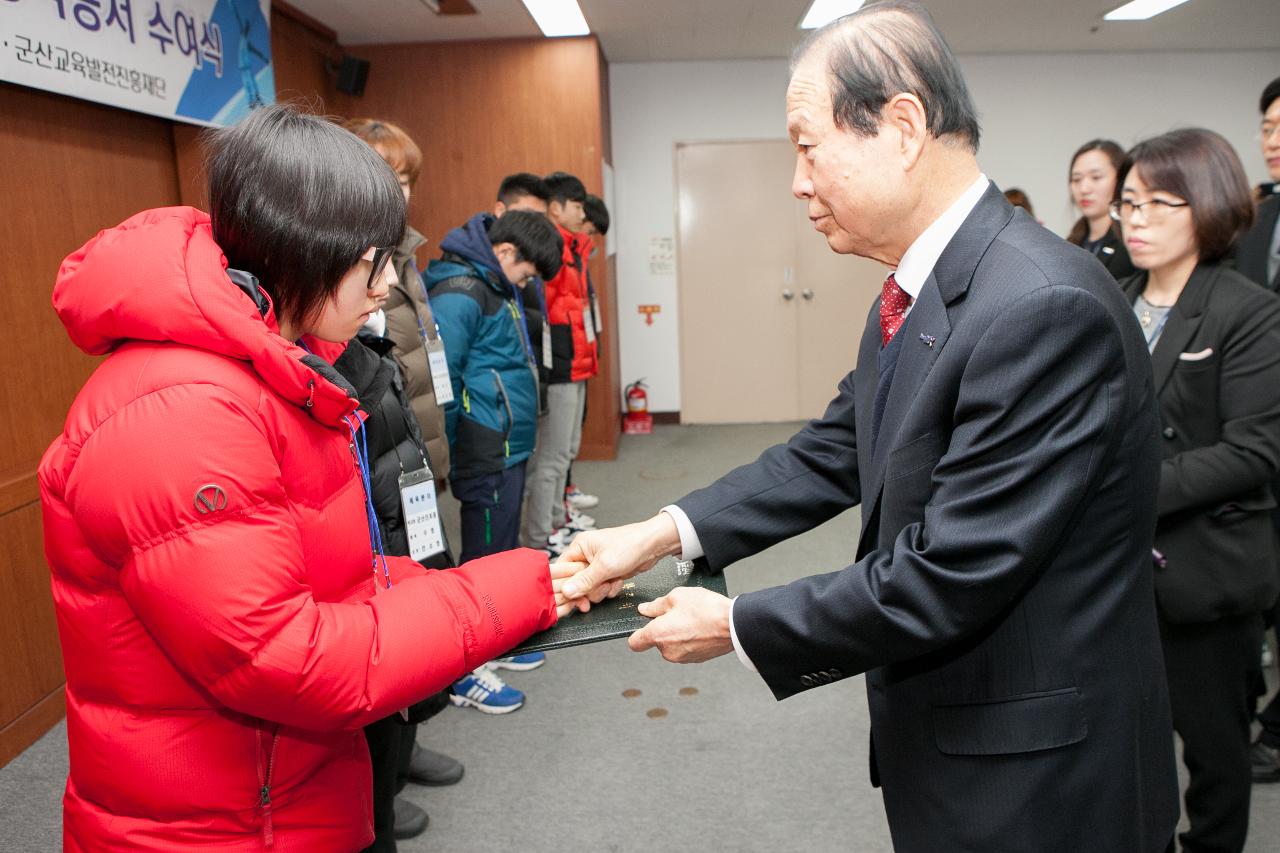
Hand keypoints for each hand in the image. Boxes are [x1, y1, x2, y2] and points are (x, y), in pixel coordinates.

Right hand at [559, 513, 681, 601]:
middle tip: (600, 587)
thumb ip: (584, 580)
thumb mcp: (604, 565)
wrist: (653, 546)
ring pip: (589, 588)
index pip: (562, 569)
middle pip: (576, 582)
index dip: (566, 585)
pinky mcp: (608, 573)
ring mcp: (597, 565)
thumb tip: (566, 591)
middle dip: (589, 588)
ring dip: (601, 589)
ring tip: (612, 581)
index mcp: (580, 546)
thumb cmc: (630, 544)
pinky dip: (610, 588)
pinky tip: (618, 580)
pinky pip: (601, 588)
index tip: (573, 596)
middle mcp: (586, 555)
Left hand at [627, 587, 733, 662]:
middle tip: (676, 614)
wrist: (734, 625)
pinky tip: (699, 628)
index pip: (634, 643)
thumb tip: (645, 609)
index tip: (642, 626)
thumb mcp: (677, 596)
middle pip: (656, 641)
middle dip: (662, 629)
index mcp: (659, 634)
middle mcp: (668, 651)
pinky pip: (684, 649)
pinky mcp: (695, 660)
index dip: (637, 633)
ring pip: (671, 645)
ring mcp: (682, 657)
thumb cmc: (707, 610)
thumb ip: (656, 605)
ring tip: (691, 620)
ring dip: (676, 634)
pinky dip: (688, 640)